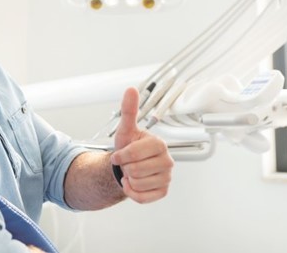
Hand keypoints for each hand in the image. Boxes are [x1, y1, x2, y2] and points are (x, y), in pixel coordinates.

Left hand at [110, 87, 173, 202]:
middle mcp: (167, 161)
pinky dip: (132, 192)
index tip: (118, 154)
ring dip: (128, 179)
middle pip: (135, 170)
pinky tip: (134, 183)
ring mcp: (167, 177)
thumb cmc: (128, 147)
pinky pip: (142, 197)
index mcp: (159, 144)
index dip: (121, 155)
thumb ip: (129, 110)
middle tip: (128, 163)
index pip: (135, 154)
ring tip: (132, 171)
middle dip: (125, 167)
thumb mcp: (125, 129)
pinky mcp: (163, 191)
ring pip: (138, 183)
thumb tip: (131, 89)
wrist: (128, 166)